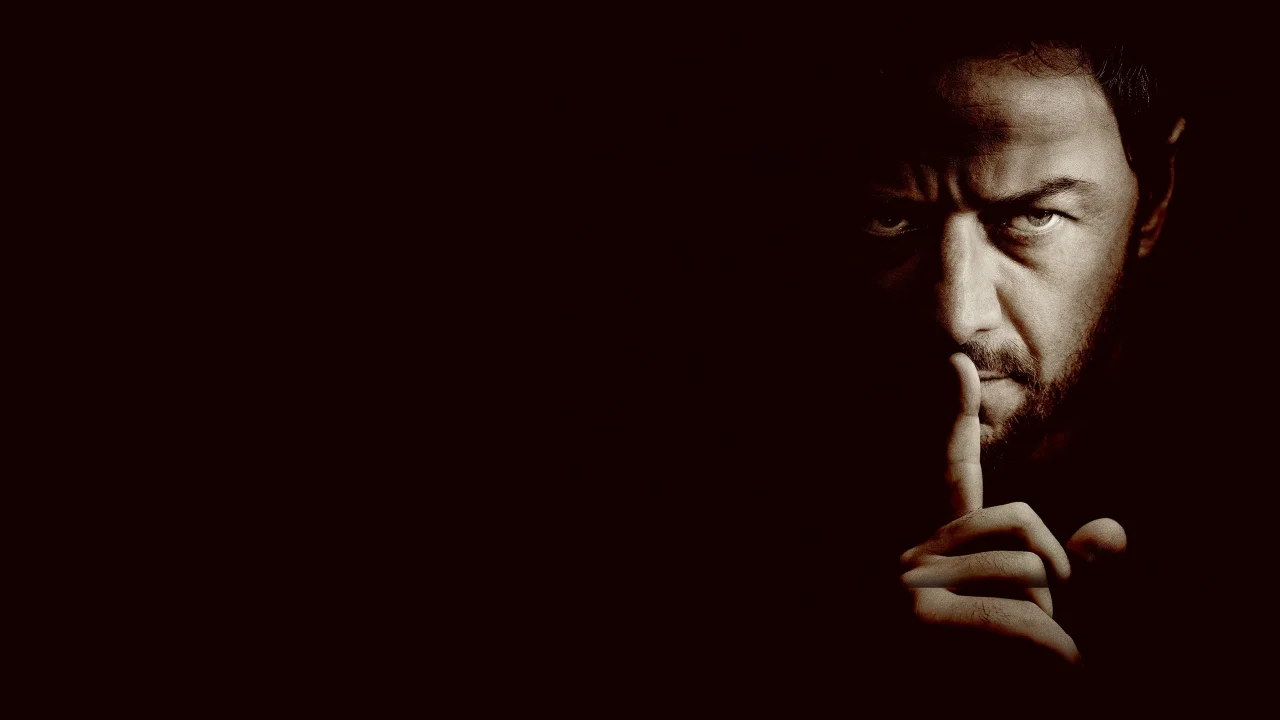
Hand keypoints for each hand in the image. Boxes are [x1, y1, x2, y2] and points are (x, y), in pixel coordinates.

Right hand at [899, 353, 1094, 664]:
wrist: (902, 714)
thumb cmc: (973, 679)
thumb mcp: (1029, 623)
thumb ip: (1068, 575)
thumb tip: (1113, 530)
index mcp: (936, 552)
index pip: (952, 473)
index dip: (956, 416)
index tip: (957, 363)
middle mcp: (915, 557)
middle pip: (1021, 524)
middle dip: (1055, 580)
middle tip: (1046, 632)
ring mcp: (910, 585)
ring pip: (1029, 574)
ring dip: (1051, 627)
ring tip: (1023, 666)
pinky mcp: (919, 618)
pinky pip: (1018, 616)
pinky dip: (1051, 652)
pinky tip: (1058, 671)